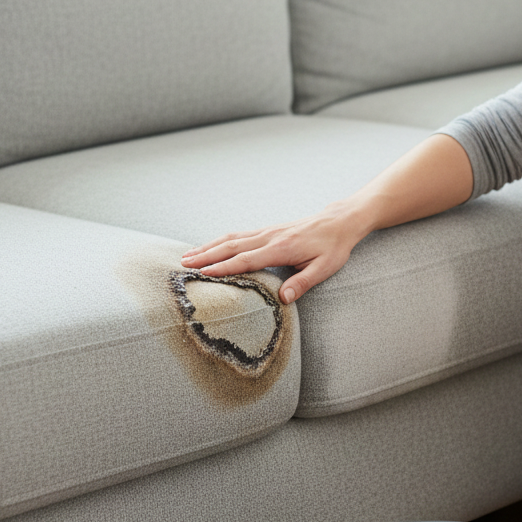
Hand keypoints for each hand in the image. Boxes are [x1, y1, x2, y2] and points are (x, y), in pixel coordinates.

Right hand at [179, 201, 368, 303]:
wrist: (338, 222)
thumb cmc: (333, 248)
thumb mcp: (324, 268)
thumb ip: (303, 283)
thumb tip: (284, 299)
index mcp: (282, 248)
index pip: (247, 259)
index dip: (224, 267)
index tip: (204, 273)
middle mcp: (269, 237)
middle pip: (231, 247)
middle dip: (206, 256)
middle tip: (183, 265)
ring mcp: (266, 232)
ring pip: (231, 238)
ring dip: (208, 247)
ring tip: (186, 256)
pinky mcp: (267, 231)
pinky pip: (238, 235)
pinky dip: (219, 241)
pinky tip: (208, 248)